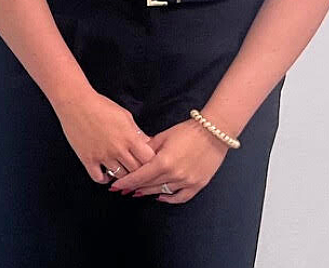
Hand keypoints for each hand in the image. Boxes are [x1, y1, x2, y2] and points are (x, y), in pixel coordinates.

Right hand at [54, 90, 155, 184]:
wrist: (75, 102)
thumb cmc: (100, 104)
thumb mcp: (124, 115)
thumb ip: (137, 131)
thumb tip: (148, 143)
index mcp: (129, 137)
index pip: (149, 159)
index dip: (150, 161)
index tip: (147, 160)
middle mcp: (117, 149)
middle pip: (136, 171)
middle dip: (139, 170)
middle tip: (136, 168)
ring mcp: (102, 156)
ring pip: (120, 177)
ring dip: (123, 175)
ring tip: (122, 169)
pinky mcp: (88, 159)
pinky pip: (99, 178)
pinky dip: (104, 179)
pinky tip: (106, 173)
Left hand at [107, 118, 228, 203]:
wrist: (213, 133)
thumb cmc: (187, 131)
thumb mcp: (163, 136)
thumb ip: (148, 148)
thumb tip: (136, 155)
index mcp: (164, 161)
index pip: (140, 176)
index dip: (126, 182)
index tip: (115, 187)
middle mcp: (175, 175)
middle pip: (149, 185)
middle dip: (134, 188)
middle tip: (122, 190)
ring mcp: (187, 182)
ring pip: (162, 192)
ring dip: (149, 193)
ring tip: (137, 192)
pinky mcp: (198, 185)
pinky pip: (181, 197)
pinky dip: (169, 198)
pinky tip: (160, 197)